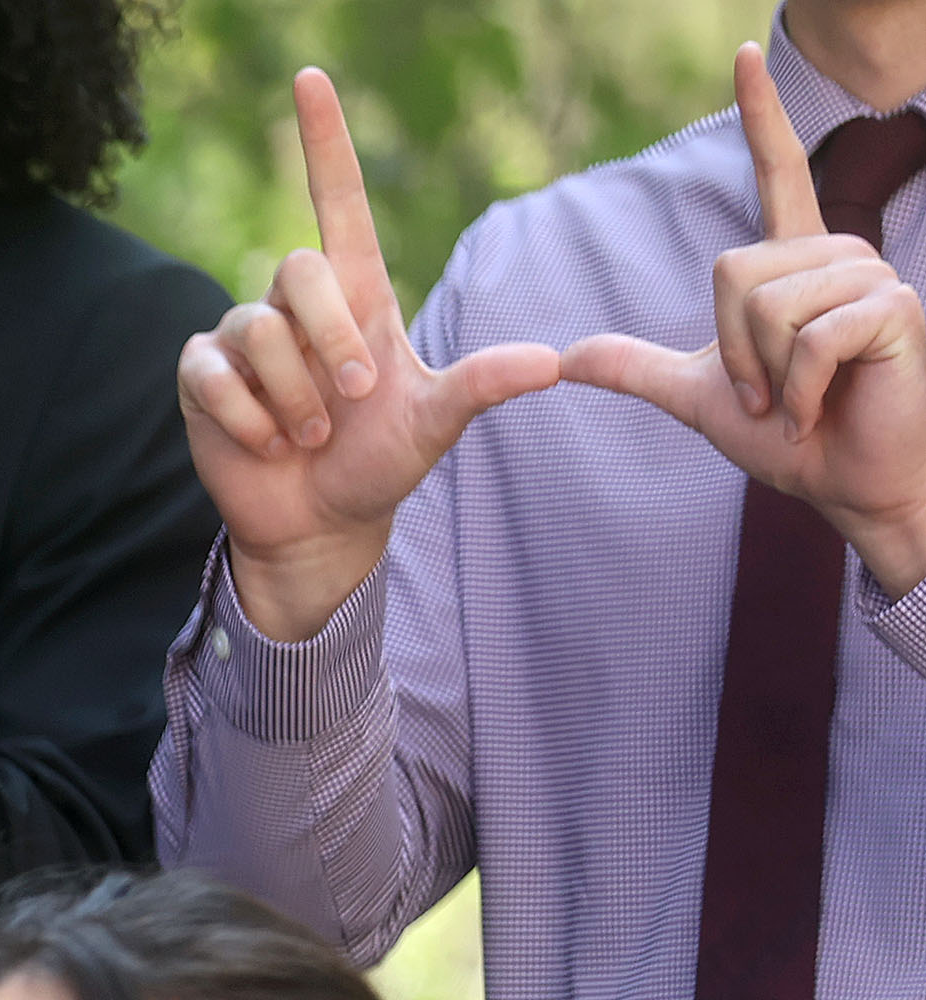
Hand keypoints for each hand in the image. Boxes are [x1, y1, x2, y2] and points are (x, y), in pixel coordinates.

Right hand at [177, 69, 561, 638]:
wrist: (319, 523)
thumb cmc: (378, 462)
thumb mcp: (436, 424)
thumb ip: (482, 386)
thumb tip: (551, 363)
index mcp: (356, 295)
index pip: (337, 198)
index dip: (325, 139)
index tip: (312, 79)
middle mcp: (294, 306)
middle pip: (301, 269)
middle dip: (331, 340)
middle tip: (349, 402)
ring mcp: (242, 338)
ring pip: (259, 331)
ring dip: (293, 397)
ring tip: (306, 436)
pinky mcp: (201, 376)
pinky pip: (215, 374)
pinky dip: (247, 417)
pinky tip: (264, 444)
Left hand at [562, 46, 925, 599]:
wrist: (849, 485)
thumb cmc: (793, 438)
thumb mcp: (701, 399)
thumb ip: (638, 369)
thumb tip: (566, 356)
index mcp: (795, 264)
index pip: (778, 172)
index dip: (761, 116)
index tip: (742, 54)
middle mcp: (837, 255)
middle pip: (731, 273)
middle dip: (732, 352)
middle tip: (770, 394)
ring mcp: (871, 278)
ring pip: (765, 304)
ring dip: (765, 374)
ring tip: (798, 400)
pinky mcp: (894, 310)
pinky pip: (806, 339)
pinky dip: (796, 390)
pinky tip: (821, 408)